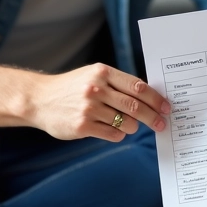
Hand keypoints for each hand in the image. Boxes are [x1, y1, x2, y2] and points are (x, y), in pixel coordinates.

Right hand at [30, 63, 169, 141]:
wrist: (39, 100)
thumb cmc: (72, 88)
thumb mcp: (93, 76)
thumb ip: (118, 83)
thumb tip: (149, 97)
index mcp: (102, 72)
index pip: (138, 86)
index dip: (155, 99)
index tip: (166, 107)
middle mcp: (96, 88)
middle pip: (135, 106)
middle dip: (153, 117)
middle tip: (161, 124)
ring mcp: (89, 108)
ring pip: (126, 122)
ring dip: (134, 127)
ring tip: (131, 126)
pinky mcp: (82, 126)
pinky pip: (113, 134)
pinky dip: (119, 134)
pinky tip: (115, 130)